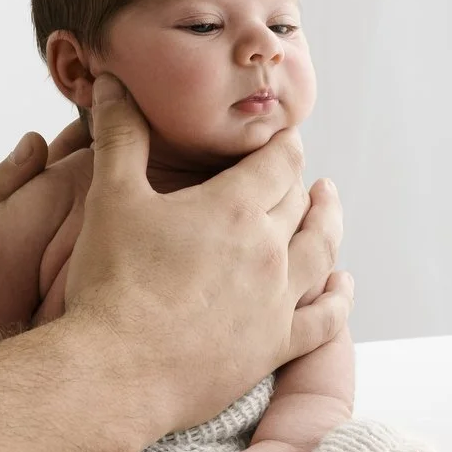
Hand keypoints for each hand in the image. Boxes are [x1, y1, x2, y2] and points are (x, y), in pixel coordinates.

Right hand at [65, 75, 351, 433]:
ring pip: (321, 251)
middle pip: (300, 203)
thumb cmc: (112, 283)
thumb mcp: (111, 197)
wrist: (118, 369)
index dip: (283, 144)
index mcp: (234, 207)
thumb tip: (110, 81)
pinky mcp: (274, 346)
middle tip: (295, 173)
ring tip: (329, 206)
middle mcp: (267, 250)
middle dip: (298, 182)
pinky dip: (338, 298)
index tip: (284, 136)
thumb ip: (119, 136)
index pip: (279, 161)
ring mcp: (276, 300)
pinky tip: (342, 285)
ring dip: (329, 224)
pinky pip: (324, 319)